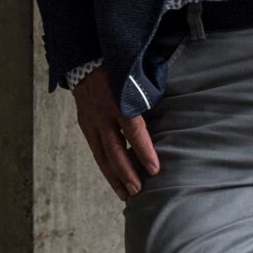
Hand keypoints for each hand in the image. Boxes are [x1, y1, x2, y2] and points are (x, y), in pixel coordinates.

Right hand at [72, 67, 159, 200]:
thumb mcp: (137, 75)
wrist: (84, 57)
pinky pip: (95, 150)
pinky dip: (105, 166)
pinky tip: (114, 180)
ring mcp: (90, 120)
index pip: (133, 130)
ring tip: (126, 195)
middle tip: (139, 190)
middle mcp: (102, 114)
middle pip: (114, 149)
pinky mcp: (84, 124)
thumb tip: (168, 117)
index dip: (144, 150)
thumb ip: (148, 97)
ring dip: (114, 176)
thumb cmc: (119, 66)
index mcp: (119, 100)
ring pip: (101, 154)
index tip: (155, 169)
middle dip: (127, 172)